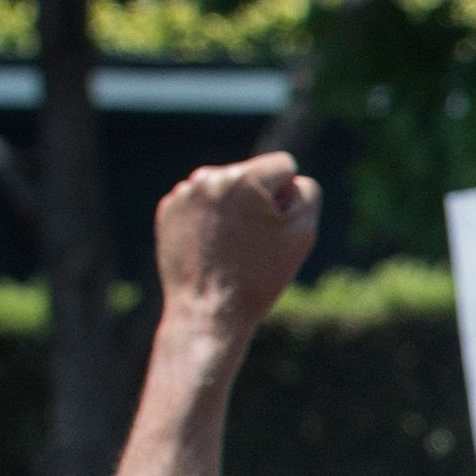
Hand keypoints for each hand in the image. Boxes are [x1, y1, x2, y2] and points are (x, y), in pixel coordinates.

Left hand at [152, 154, 317, 333]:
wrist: (209, 310)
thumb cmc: (260, 273)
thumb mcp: (303, 232)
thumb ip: (307, 192)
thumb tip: (289, 181)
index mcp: (243, 177)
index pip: (284, 165)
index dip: (290, 197)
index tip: (277, 227)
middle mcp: (208, 177)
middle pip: (251, 177)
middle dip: (258, 202)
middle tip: (255, 242)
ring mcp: (183, 193)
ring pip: (225, 191)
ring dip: (234, 211)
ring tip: (233, 247)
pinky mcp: (168, 210)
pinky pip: (201, 205)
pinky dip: (210, 222)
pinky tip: (213, 248)